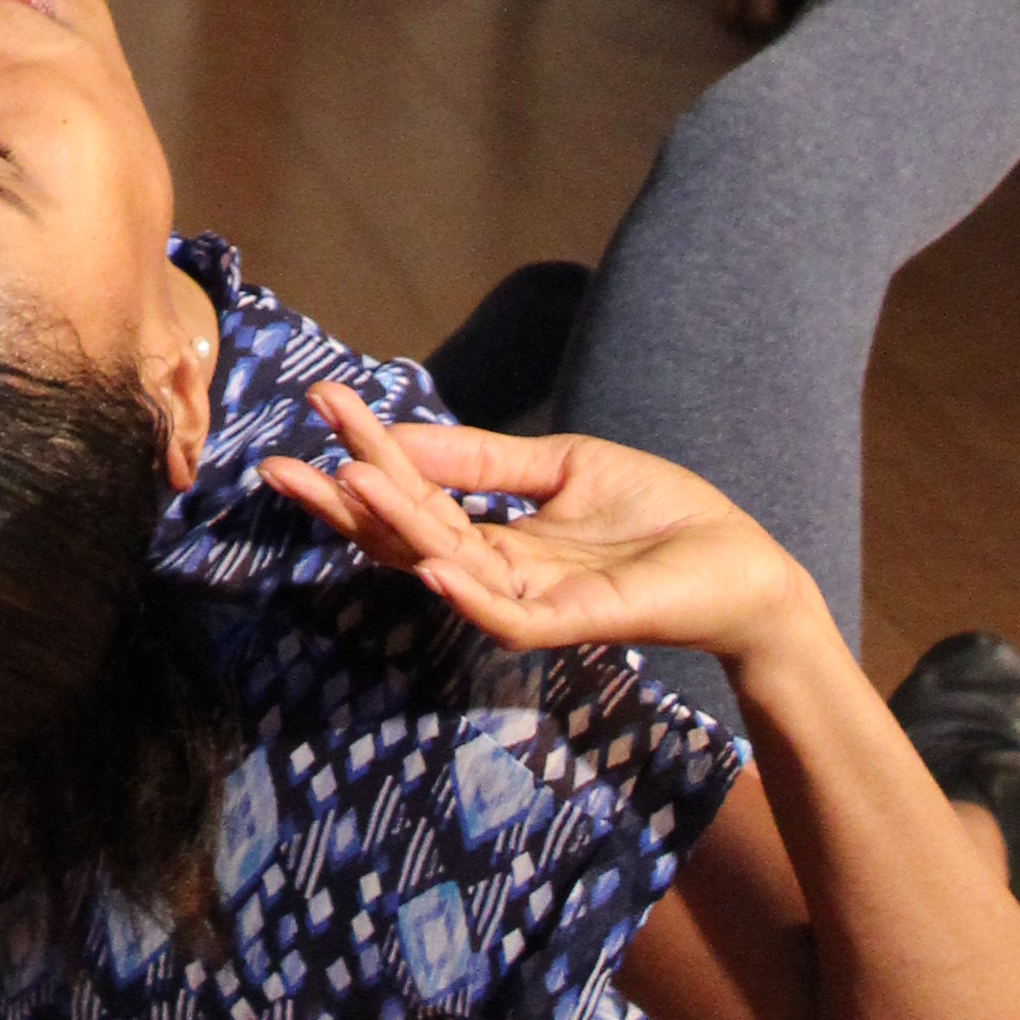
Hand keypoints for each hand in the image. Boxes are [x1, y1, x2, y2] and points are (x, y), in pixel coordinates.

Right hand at [261, 382, 813, 675]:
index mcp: (494, 535)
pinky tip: (430, 563)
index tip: (320, 400)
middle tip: (276, 465)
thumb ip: (485, 459)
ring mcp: (532, 600)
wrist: (743, 565)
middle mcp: (499, 572)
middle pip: (404, 538)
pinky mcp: (575, 620)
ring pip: (442, 569)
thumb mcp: (562, 466)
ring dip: (391, 529)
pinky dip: (466, 594)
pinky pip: (506, 617)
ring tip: (342, 482)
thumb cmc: (660, 517)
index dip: (366, 450)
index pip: (412, 494)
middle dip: (341, 503)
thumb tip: (402, 437)